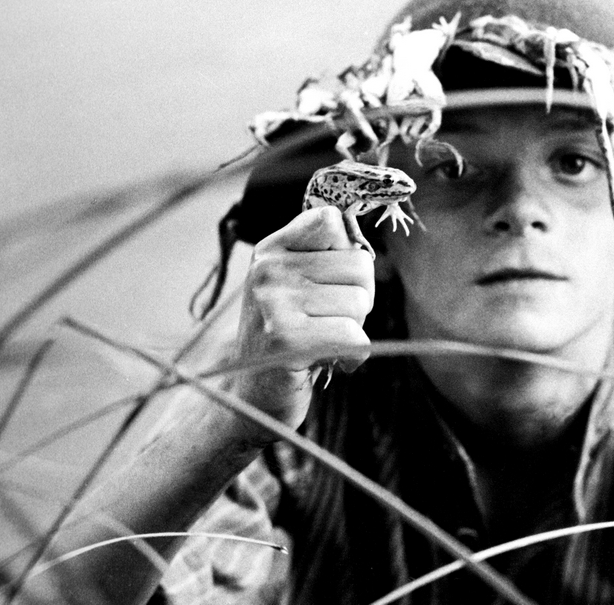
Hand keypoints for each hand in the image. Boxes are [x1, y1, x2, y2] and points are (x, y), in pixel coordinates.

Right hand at [228, 205, 374, 434]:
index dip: (348, 254)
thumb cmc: (289, 336)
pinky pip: (354, 337)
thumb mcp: (298, 285)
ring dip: (354, 330)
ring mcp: (274, 303)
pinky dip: (354, 356)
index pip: (329, 219)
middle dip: (359, 299)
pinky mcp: (286, 340)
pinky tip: (334, 362)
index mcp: (272, 250)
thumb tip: (353, 228)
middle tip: (331, 321)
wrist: (252, 395)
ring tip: (325, 341)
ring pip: (360, 303)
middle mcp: (268, 270)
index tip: (332, 283)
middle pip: (360, 266)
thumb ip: (325, 253)